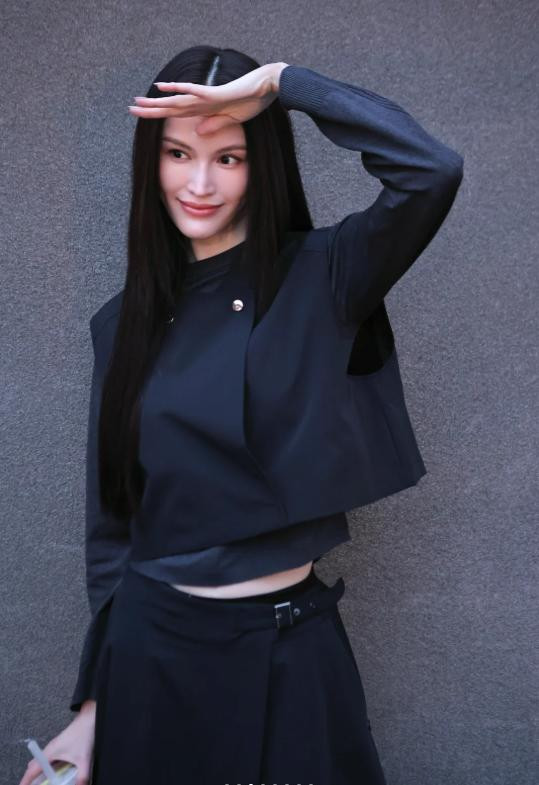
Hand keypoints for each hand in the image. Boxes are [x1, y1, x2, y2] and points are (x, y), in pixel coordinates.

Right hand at [18, 705, 95, 784]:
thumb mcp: (83, 759)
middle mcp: (49, 750)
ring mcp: (54, 747)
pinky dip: (48, 768)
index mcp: (49, 753)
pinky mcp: (60, 746)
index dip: (25, 781)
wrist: (89, 718)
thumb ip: (81, 776)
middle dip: (32, 779)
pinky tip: (56, 773)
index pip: (32, 770)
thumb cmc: (83, 734)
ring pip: (42, 762)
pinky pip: (49, 759)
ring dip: (41, 773)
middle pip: (34, 767)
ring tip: (44, 782)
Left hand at [128, 62, 288, 134]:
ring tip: (138, 102)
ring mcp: (206, 98)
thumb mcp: (232, 120)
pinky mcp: (215, 94)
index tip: (143, 116)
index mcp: (204, 110)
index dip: (159, 115)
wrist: (268, 88)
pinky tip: (163, 87)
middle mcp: (201, 103)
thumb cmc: (253, 101)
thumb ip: (214, 125)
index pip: (176, 114)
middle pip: (170, 107)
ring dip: (157, 102)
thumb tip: (198, 131)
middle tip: (131, 108)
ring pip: (176, 100)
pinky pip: (193, 91)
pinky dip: (178, 89)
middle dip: (150, 109)